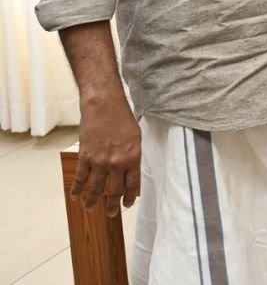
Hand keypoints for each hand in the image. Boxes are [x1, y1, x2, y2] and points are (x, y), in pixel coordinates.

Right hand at [74, 93, 140, 216]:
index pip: (133, 185)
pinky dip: (77, 188)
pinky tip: (75, 196)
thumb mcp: (136, 138)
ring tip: (92, 209)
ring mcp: (99, 161)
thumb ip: (133, 156)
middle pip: (114, 190)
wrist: (104, 106)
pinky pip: (80, 177)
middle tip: (111, 214)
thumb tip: (130, 172)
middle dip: (112, 205)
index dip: (130, 197)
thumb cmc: (123, 119)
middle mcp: (116, 163)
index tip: (128, 204)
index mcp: (133, 158)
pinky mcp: (85, 157)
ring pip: (96, 188)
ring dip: (93, 201)